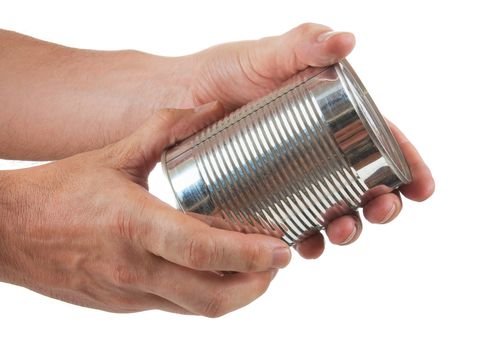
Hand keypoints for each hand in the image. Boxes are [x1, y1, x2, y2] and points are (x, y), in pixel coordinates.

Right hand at [0, 102, 290, 315]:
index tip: (280, 251)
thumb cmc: (58, 193)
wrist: (9, 234)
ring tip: (254, 270)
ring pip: (197, 309)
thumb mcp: (113, 156)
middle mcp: (136, 268)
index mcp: (134, 225)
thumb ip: (163, 130)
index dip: (249, 256)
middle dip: (256, 286)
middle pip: (212, 298)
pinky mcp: (124, 306)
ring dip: (235, 294)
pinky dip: (203, 294)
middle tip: (276, 264)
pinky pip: (175, 307)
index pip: (203, 250)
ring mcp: (130, 294)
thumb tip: (206, 109)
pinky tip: (212, 272)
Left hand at [176, 23, 434, 256]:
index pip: (381, 144)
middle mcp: (319, 152)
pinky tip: (303, 247)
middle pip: (365, 185)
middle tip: (380, 212)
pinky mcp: (266, 198)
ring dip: (346, 229)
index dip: (408, 167)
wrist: (177, 99)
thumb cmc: (224, 73)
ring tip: (338, 232)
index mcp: (333, 119)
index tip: (421, 188)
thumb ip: (303, 43)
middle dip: (382, 204)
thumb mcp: (266, 55)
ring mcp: (295, 178)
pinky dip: (304, 240)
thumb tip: (347, 40)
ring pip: (334, 211)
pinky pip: (294, 225)